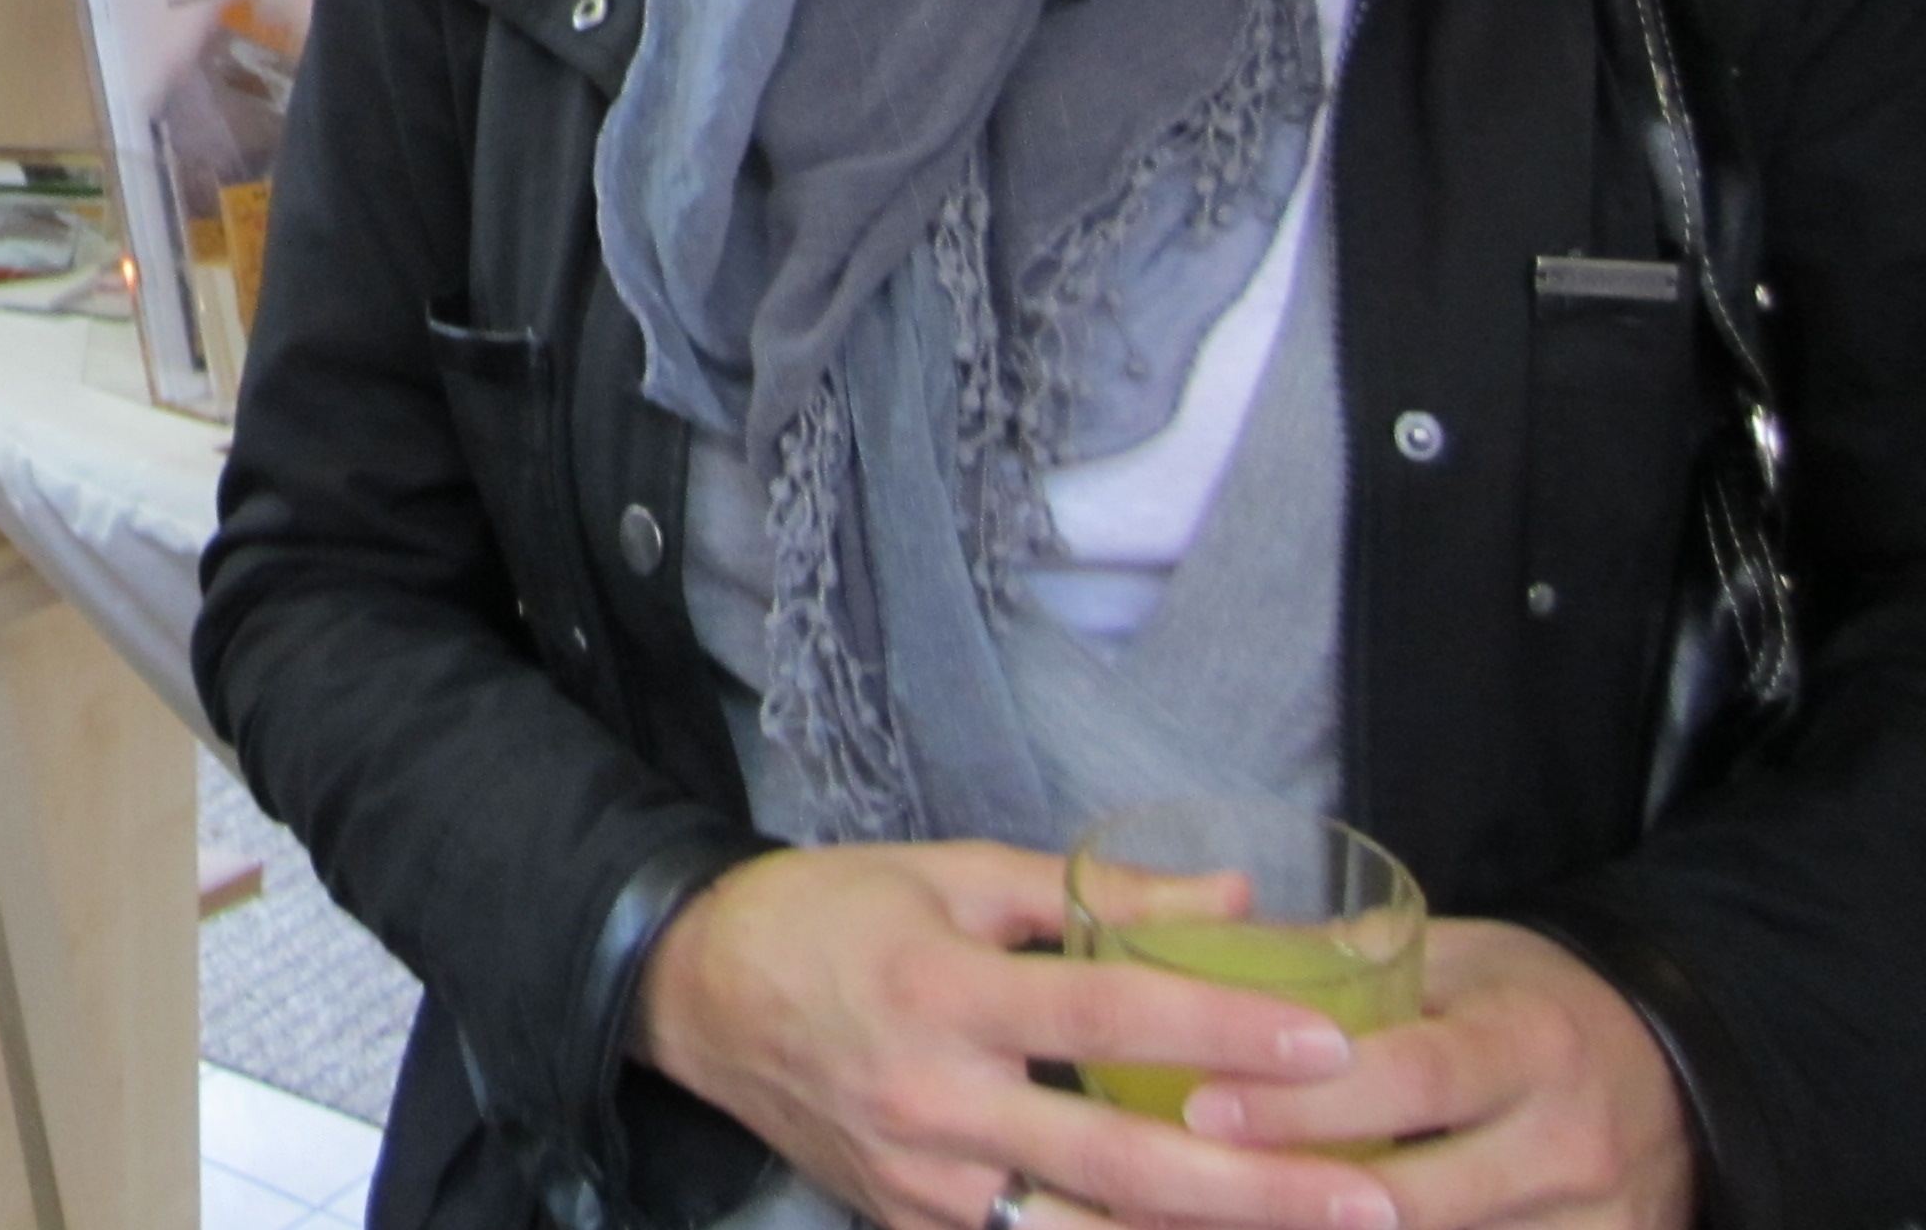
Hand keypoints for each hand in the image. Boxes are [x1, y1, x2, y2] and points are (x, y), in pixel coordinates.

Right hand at [634, 841, 1402, 1229]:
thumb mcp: (949, 871)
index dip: (1220, 1031)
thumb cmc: (828, 913)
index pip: (1105, 1016)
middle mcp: (935, 1098)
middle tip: (1374, 1199)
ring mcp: (922, 1181)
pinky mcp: (910, 1225)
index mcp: (942, 987)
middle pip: (1117, 1164)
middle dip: (1255, 1190)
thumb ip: (1091, 891)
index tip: (1328, 1044)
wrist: (692, 991)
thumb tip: (1233, 899)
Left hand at [1181, 921, 1692, 1229]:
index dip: (1305, 1104)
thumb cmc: (1532, 1004)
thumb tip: (1189, 940)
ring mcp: (1595, 1226)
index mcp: (1531, 1042)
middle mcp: (1571, 1145)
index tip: (1203, 1108)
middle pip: (1417, 1198)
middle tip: (1183, 1187)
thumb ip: (1343, 961)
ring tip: (1215, 1221)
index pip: (1411, 1078)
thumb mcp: (1456, 958)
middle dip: (1295, 1201)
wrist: (1680, 1067)